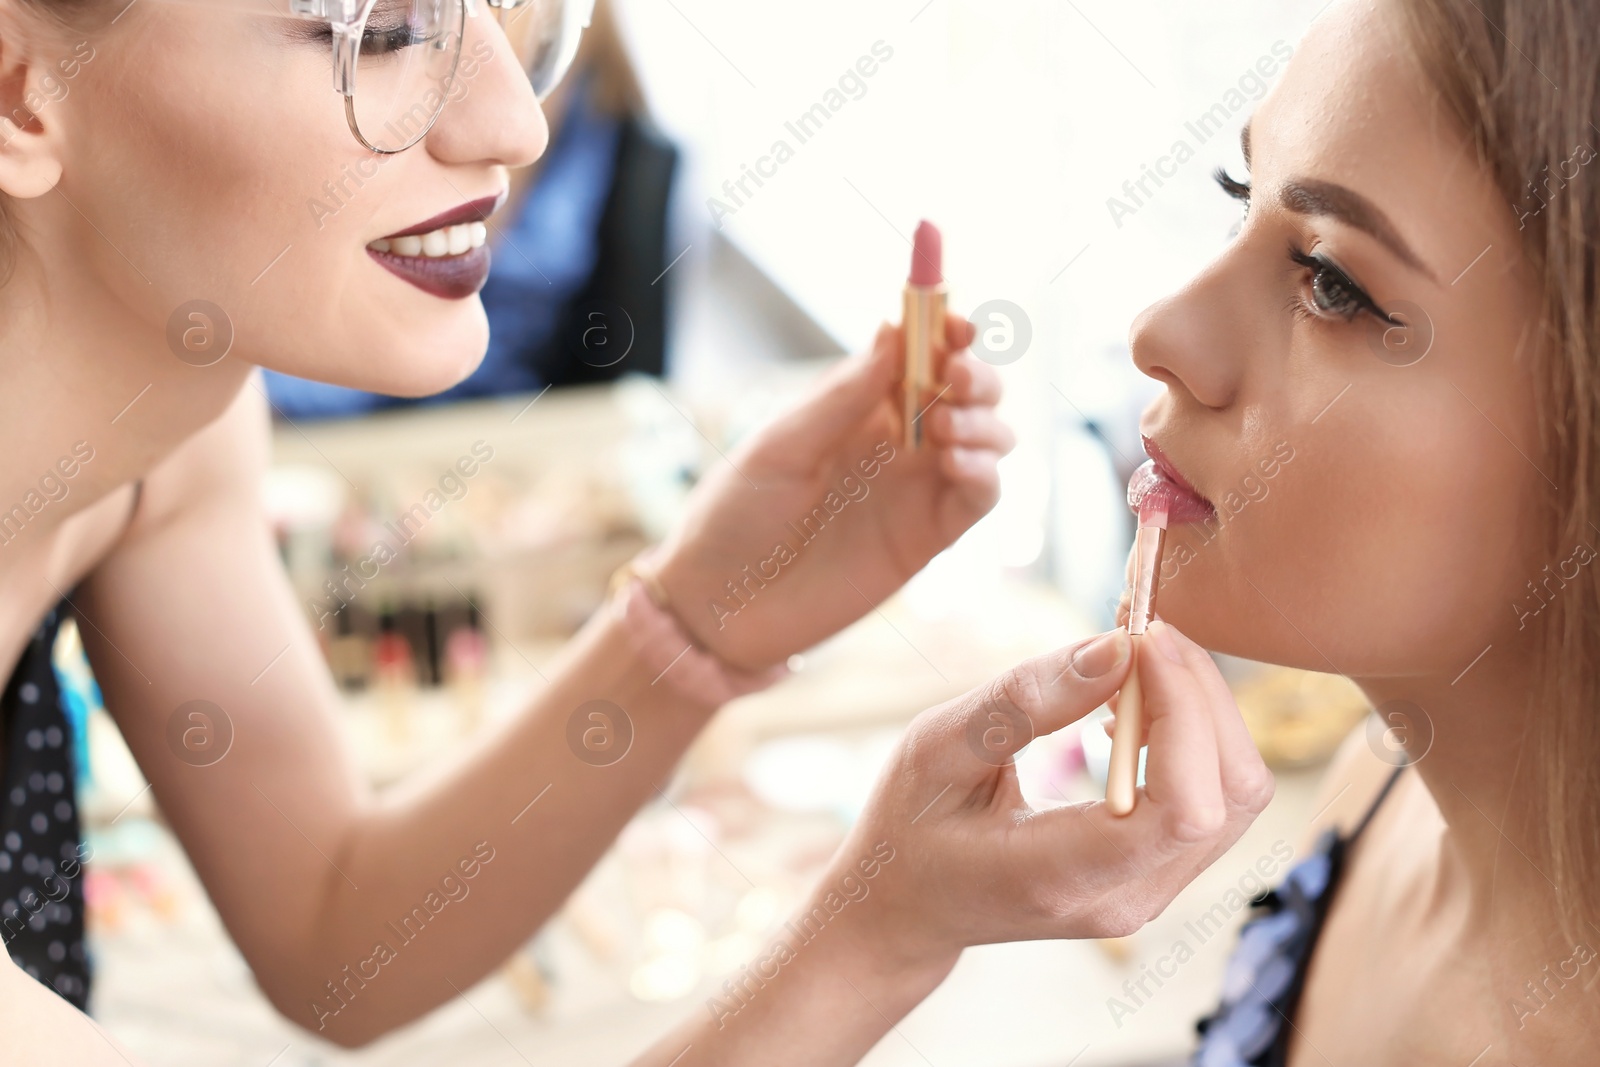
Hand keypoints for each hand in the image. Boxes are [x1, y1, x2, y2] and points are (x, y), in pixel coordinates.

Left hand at [652, 313, 1011, 669]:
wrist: (721, 605)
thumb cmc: (735, 515)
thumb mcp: (782, 445)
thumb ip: (843, 395)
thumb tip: (894, 327)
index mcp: (858, 406)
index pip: (920, 354)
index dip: (947, 332)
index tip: (956, 324)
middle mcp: (896, 442)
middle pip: (967, 392)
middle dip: (977, 375)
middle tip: (955, 378)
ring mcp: (915, 489)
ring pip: (987, 439)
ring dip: (985, 422)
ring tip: (946, 428)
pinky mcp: (927, 538)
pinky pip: (980, 497)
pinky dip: (986, 472)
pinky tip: (958, 463)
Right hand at [813, 620, 1273, 976]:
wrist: (907, 907)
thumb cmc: (910, 826)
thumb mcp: (937, 750)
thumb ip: (1025, 702)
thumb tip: (1116, 649)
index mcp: (1067, 878)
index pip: (1187, 806)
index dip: (1186, 709)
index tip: (1139, 639)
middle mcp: (1128, 898)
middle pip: (1232, 793)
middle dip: (1202, 694)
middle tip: (1138, 632)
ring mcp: (1152, 892)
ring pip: (1237, 791)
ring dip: (1202, 707)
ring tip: (1133, 662)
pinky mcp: (1160, 870)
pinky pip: (1214, 795)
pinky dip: (1192, 731)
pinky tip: (1133, 700)